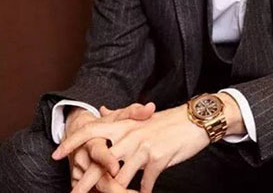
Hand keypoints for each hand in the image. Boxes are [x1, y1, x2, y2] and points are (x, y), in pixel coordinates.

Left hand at [53, 104, 209, 192]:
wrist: (194, 120)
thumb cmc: (167, 121)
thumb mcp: (142, 116)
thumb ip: (120, 116)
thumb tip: (103, 109)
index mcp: (123, 125)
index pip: (90, 131)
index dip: (72, 142)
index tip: (55, 154)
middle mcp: (129, 136)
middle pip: (99, 163)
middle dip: (84, 183)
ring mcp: (142, 148)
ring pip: (120, 179)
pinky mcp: (157, 160)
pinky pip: (144, 185)